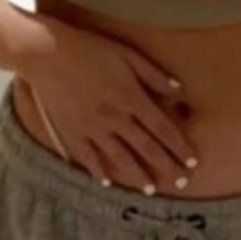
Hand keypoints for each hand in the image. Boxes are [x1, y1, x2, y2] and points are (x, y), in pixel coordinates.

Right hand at [25, 18, 198, 192]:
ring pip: (120, 158)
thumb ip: (154, 75)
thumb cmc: (90, 49)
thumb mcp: (128, 55)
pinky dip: (99, 171)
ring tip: (151, 190)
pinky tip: (108, 182)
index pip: (163, 129)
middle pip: (147, 148)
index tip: (192, 162)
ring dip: (138, 176)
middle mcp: (115, 118)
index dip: (179, 147)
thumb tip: (179, 91)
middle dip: (166, 166)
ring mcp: (93, 128)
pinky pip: (89, 157)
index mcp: (131, 98)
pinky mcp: (72, 132)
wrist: (48, 53)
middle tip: (181, 182)